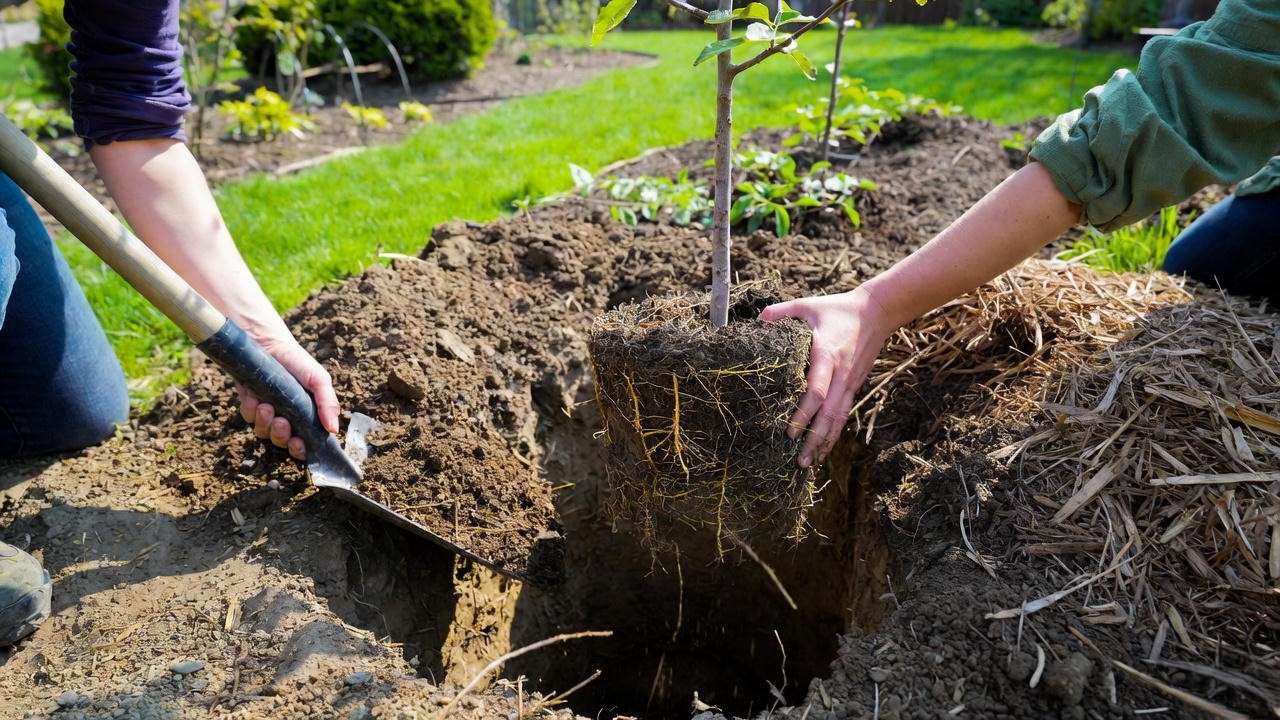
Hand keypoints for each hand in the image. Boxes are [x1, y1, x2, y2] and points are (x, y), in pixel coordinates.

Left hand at [236, 335, 339, 460]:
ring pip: (264, 433)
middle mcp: (287, 417)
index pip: (305, 443)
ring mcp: (267, 412)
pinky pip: (249, 418)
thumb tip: (334, 429)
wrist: (267, 344)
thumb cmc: (297, 362)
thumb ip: (328, 403)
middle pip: (283, 442)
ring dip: (265, 423)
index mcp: (306, 416)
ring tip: (267, 406)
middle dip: (281, 436)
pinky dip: (251, 411)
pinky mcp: (250, 404)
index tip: (299, 444)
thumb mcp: (318, 380)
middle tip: (282, 423)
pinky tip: (256, 397)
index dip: (301, 450)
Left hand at [760, 285, 893, 467]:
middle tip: (799, 461)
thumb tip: (759, 320)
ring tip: (810, 463)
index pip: (817, 390)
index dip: (803, 413)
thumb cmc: (837, 309)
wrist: (876, 312)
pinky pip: (844, 413)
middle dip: (814, 439)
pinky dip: (834, 433)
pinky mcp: (854, 385)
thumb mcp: (808, 305)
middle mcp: (840, 373)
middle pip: (829, 414)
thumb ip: (782, 312)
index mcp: (827, 355)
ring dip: (825, 442)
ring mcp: (850, 382)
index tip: (790, 431)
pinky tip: (824, 448)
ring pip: (838, 418)